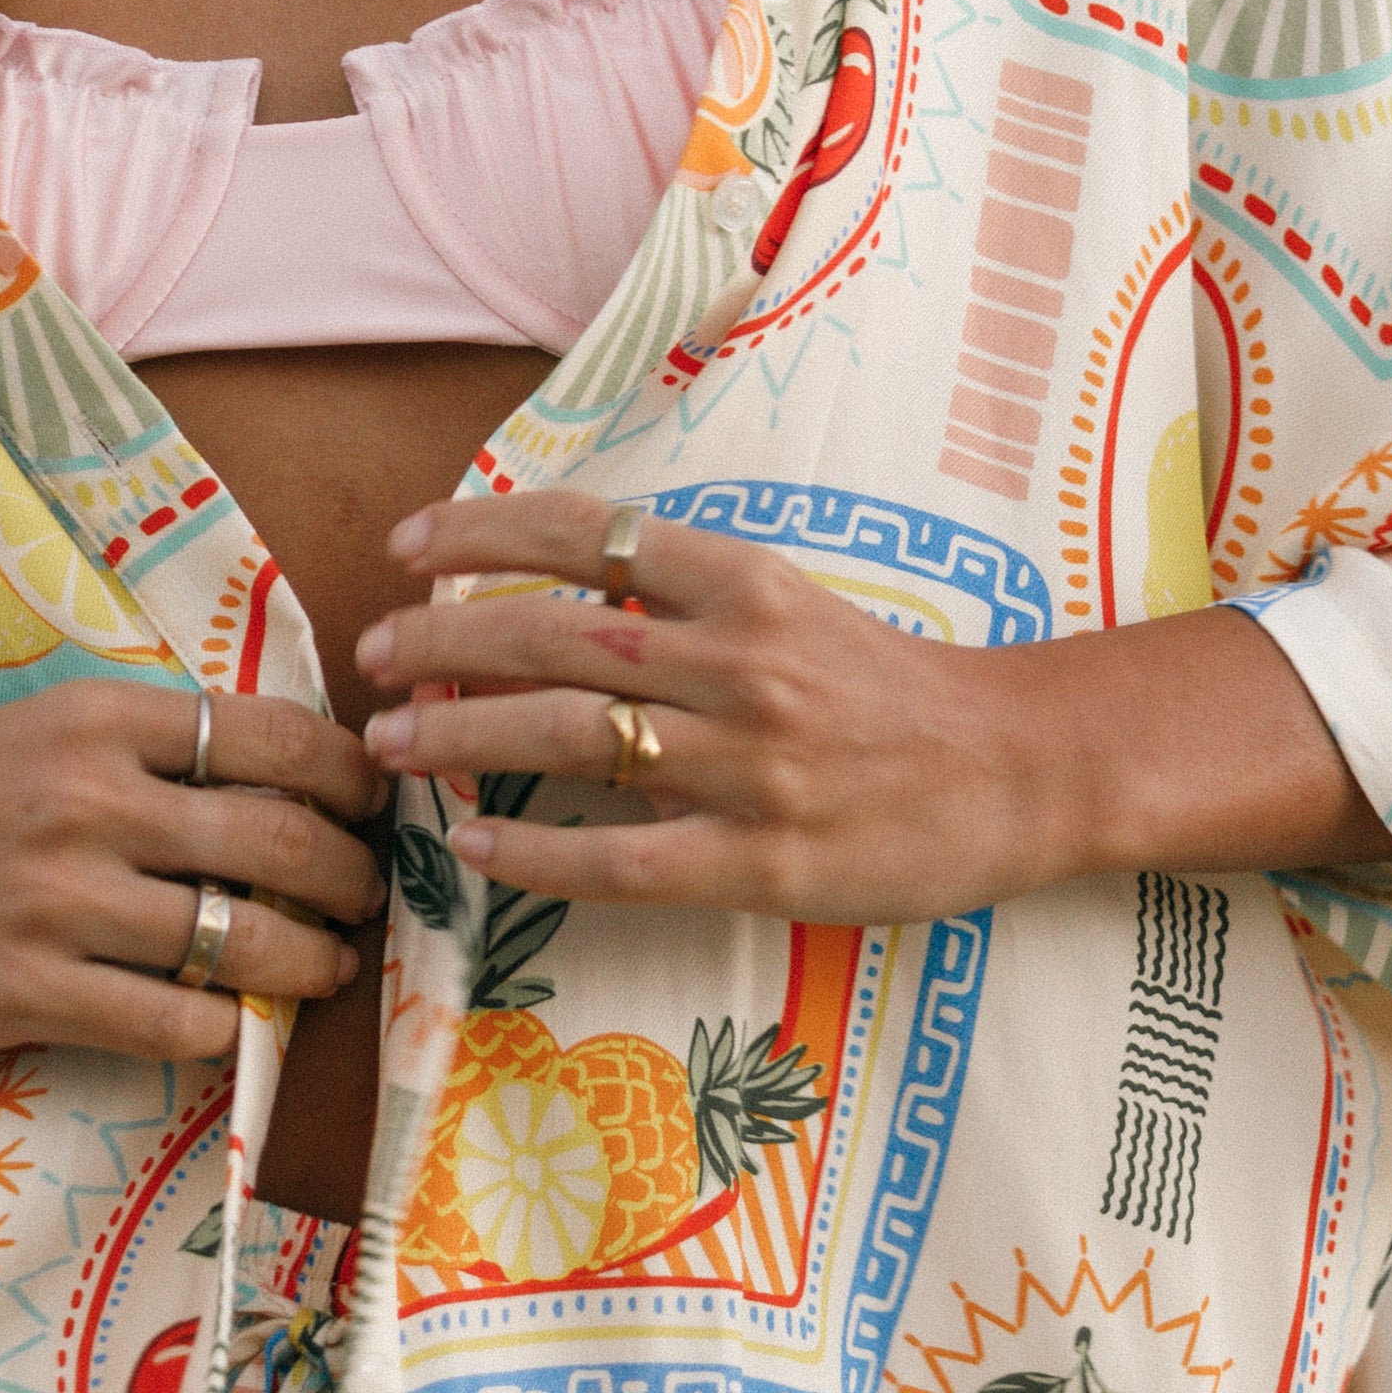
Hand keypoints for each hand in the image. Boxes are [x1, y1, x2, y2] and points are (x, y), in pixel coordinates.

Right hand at [0, 682, 389, 1072]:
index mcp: (97, 720)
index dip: (350, 777)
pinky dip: (233, 1028)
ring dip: (313, 961)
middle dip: (353, 880)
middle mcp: (88, 802)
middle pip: (283, 843)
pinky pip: (181, 1023)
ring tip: (326, 966)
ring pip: (248, 942)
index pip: (274, 736)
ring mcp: (61, 904)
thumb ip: (150, 749)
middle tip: (365, 898)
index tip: (373, 805)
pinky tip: (239, 1021)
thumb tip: (284, 783)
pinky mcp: (33, 994)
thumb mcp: (39, 732)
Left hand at [352, 495, 1386, 925]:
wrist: (1021, 768)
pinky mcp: (766, 859)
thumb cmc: (893, 688)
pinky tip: (472, 850)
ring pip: (571, 741)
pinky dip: (536, 853)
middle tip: (370, 656)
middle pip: (554, 638)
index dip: (479, 533)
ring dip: (464, 738)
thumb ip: (684, 596)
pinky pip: (624, 859)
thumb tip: (553, 587)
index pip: (585, 535)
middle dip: (441, 641)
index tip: (404, 546)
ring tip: (393, 744)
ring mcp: (752, 764)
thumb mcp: (793, 605)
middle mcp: (741, 661)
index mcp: (746, 583)